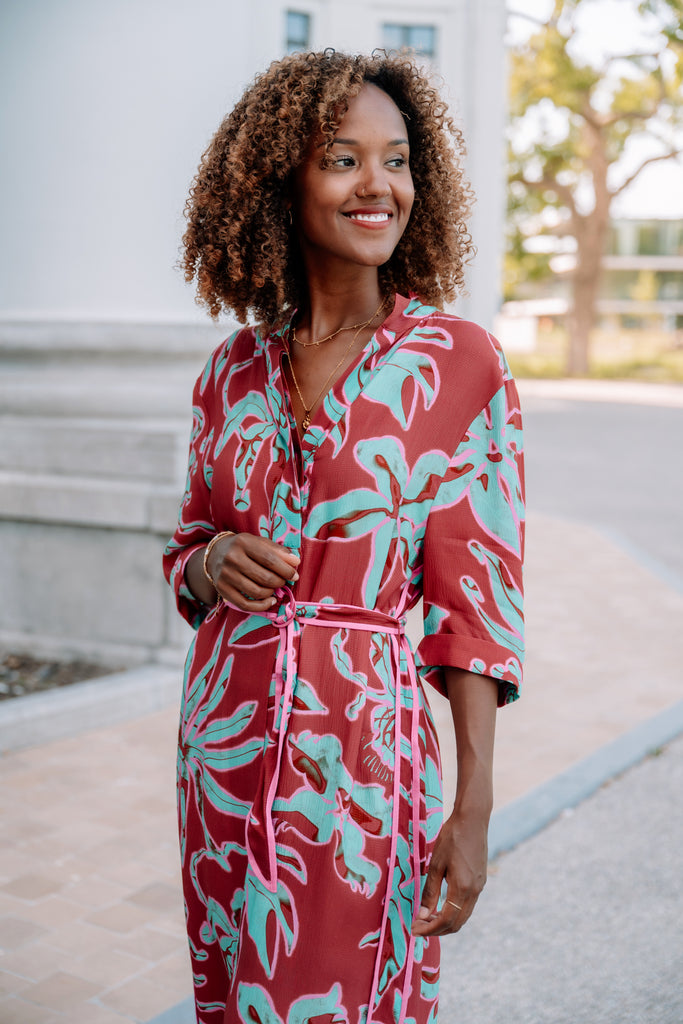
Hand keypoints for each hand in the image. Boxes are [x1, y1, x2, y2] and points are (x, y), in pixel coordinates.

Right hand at [207, 533, 299, 612]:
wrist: (215, 554)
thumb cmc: (244, 548)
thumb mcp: (259, 543)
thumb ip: (278, 551)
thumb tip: (296, 562)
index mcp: (243, 542)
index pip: (270, 559)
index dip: (286, 569)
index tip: (294, 574)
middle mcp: (232, 558)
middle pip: (265, 577)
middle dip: (280, 582)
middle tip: (283, 581)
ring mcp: (226, 575)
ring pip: (257, 592)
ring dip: (272, 592)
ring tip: (274, 587)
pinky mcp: (222, 590)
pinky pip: (245, 605)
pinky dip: (262, 606)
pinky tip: (270, 600)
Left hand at [411, 809, 488, 936]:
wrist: (473, 820)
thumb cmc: (452, 838)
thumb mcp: (436, 864)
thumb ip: (430, 891)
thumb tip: (423, 914)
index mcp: (462, 888)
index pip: (446, 920)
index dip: (429, 929)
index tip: (414, 929)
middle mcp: (474, 892)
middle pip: (457, 923)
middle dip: (437, 930)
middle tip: (418, 926)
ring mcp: (480, 887)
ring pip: (463, 916)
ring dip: (446, 922)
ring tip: (427, 918)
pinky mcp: (481, 881)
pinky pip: (467, 906)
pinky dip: (454, 912)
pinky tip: (441, 906)